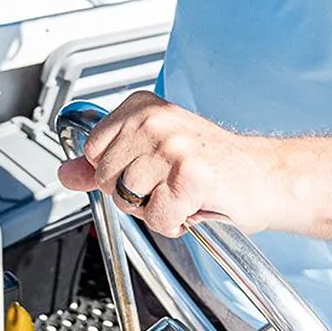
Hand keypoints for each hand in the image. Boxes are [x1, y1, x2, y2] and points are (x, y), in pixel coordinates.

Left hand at [57, 92, 283, 237]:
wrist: (265, 177)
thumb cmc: (212, 165)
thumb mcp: (151, 155)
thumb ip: (103, 164)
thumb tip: (66, 173)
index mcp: (141, 107)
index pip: (92, 151)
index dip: (116, 172)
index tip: (146, 168)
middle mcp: (154, 120)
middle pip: (106, 180)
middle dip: (134, 195)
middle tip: (169, 185)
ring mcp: (172, 146)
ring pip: (130, 201)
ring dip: (157, 210)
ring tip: (183, 194)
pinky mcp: (189, 176)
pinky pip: (157, 218)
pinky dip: (176, 223)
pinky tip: (195, 205)